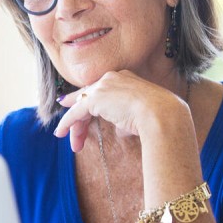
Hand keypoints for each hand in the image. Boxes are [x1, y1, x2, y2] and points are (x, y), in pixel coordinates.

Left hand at [54, 70, 187, 151]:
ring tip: (73, 145)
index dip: (89, 102)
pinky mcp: (95, 98)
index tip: (79, 112)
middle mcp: (112, 78)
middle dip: (81, 120)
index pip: (101, 91)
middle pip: (89, 98)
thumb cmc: (158, 118)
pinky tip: (61, 133)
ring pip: (82, 106)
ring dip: (75, 127)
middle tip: (77, 139)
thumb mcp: (140, 117)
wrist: (162, 115)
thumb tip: (120, 131)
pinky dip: (67, 123)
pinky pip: (76, 112)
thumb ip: (126, 120)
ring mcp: (103, 86)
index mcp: (125, 78)